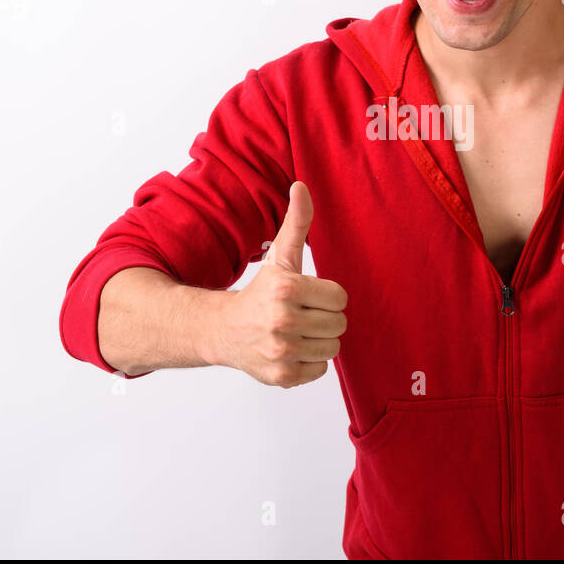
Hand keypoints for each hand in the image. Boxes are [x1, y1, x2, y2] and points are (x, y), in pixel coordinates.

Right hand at [215, 181, 347, 387]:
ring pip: (333, 348)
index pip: (340, 297)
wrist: (224, 330)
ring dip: (319, 340)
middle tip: (301, 314)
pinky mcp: (282, 377)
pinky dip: (309, 362)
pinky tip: (290, 350)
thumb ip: (296, 223)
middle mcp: (283, 321)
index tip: (306, 295)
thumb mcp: (279, 256)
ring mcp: (282, 352)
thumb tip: (302, 186)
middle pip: (339, 324)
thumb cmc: (260, 292)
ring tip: (297, 332)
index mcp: (286, 288)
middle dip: (324, 318)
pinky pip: (320, 370)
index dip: (326, 295)